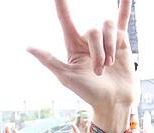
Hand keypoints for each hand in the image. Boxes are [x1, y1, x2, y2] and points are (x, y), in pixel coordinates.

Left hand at [27, 0, 136, 128]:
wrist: (114, 102)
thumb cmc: (89, 93)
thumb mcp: (67, 77)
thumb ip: (50, 60)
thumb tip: (28, 47)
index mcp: (73, 46)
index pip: (66, 19)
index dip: (62, 4)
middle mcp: (88, 40)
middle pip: (93, 30)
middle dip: (98, 52)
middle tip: (99, 71)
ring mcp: (106, 40)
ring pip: (107, 28)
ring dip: (110, 48)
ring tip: (110, 66)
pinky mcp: (121, 41)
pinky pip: (122, 19)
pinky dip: (124, 7)